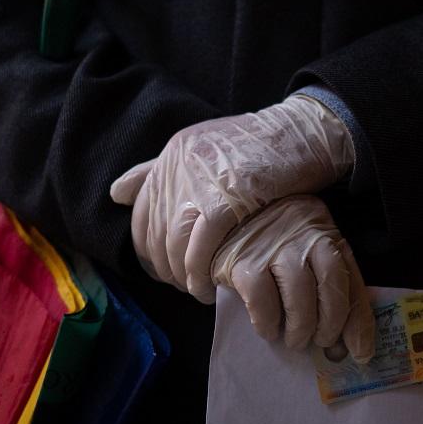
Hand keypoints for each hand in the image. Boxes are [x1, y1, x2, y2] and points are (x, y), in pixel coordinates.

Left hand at [109, 94, 353, 302]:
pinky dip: (200, 274)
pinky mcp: (226, 201)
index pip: (141, 211)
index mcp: (173, 152)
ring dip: (182, 275)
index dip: (148, 247)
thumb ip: (161, 170)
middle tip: (182, 285)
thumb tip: (117, 193)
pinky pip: (201, 249)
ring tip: (196, 289)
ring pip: (174, 243)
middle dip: (164, 266)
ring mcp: (201, 182)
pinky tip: (209, 287)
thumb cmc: (262, 148)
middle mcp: (179, 164)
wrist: (305, 134)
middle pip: (154, 231)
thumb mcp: (206, 148)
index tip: (165, 269)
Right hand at [213, 195, 374, 361]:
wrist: (231, 221)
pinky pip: (261, 298)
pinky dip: (268, 322)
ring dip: (300, 326)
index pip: (351, 281)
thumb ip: (328, 289)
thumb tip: (344, 345)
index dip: (358, 321)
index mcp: (327, 238)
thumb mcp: (309, 257)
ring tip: (295, 340)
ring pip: (299, 292)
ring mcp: (274, 247)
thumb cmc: (275, 247)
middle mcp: (305, 238)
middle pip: (330, 284)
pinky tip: (268, 330)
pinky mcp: (242, 261)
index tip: (361, 353)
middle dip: (330, 323)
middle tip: (321, 342)